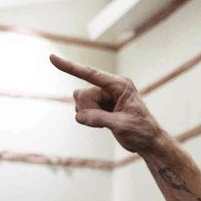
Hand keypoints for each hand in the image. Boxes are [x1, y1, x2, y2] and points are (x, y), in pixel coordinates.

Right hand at [49, 54, 164, 154]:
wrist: (149, 143)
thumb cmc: (142, 132)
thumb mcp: (122, 125)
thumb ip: (100, 119)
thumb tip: (79, 116)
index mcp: (120, 85)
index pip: (91, 74)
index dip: (70, 67)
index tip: (52, 57)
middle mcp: (111, 87)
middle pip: (81, 94)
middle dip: (88, 110)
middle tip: (106, 121)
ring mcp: (104, 96)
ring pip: (80, 103)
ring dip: (89, 116)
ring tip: (108, 123)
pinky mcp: (100, 106)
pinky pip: (83, 111)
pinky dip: (89, 120)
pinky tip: (105, 124)